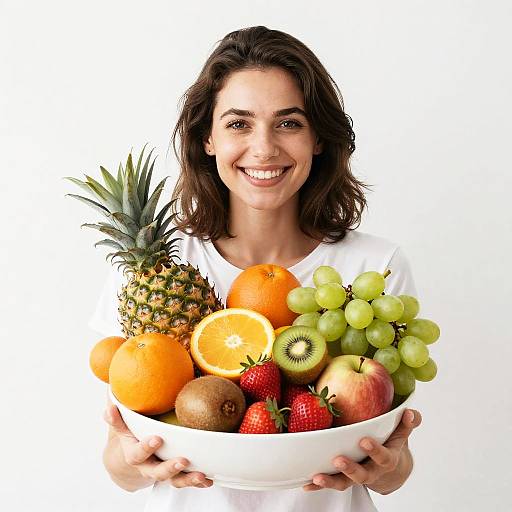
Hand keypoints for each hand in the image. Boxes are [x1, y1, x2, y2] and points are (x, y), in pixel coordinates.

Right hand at [104, 404, 212, 487]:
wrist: (132, 461)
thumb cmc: (131, 439)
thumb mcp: (123, 430)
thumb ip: (118, 419)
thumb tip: (110, 406)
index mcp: (135, 455)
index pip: (138, 453)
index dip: (147, 447)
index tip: (157, 438)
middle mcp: (149, 467)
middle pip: (157, 472)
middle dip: (170, 468)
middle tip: (182, 460)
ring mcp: (163, 473)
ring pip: (174, 480)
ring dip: (187, 478)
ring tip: (200, 474)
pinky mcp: (175, 476)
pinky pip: (186, 480)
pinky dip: (198, 481)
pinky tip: (208, 479)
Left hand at [303, 408, 421, 492]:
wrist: (391, 471)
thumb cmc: (392, 444)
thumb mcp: (402, 434)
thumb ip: (407, 424)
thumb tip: (412, 413)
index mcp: (387, 460)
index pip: (383, 457)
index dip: (374, 450)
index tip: (364, 440)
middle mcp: (372, 471)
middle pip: (362, 474)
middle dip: (350, 468)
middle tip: (338, 460)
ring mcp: (357, 477)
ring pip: (345, 483)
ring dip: (331, 481)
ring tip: (317, 477)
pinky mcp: (344, 479)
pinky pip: (331, 483)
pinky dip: (318, 486)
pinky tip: (306, 483)